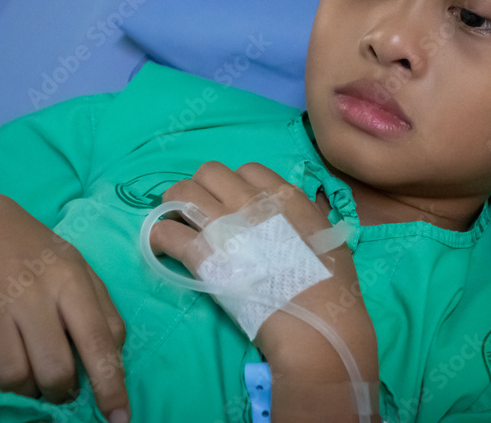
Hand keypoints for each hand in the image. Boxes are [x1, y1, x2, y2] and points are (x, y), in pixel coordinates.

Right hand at [0, 193, 129, 421]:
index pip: (98, 343)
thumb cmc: (38, 253)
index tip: (118, 419)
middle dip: (61, 394)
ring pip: (12, 378)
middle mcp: (32, 294)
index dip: (111, 387)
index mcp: (70, 282)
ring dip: (24, 396)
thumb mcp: (79, 270)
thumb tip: (116, 360)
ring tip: (29, 385)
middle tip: (59, 390)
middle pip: (54, 370)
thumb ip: (103, 312)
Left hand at [149, 162, 379, 419]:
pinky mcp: (202, 254)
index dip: (236, 185)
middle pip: (209, 172)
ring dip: (174, 206)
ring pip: (181, 193)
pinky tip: (162, 247)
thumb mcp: (329, 236)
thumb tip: (300, 209)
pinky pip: (166, 232)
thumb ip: (308, 216)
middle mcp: (250, 201)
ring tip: (177, 224)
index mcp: (284, 195)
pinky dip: (159, 237)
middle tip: (201, 212)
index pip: (248, 170)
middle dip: (202, 188)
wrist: (316, 322)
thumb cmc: (331, 285)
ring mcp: (224, 225)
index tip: (234, 203)